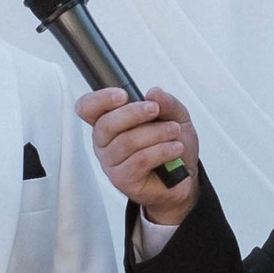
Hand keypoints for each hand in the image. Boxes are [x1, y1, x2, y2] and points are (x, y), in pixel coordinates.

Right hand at [79, 81, 199, 226]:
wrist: (186, 178)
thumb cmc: (173, 146)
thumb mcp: (176, 117)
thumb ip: (167, 103)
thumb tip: (154, 93)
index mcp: (110, 122)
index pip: (88, 108)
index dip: (99, 99)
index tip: (122, 95)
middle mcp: (105, 142)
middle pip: (106, 124)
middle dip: (134, 113)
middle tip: (155, 109)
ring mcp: (111, 162)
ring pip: (127, 142)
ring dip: (155, 133)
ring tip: (174, 131)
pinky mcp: (123, 179)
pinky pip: (139, 160)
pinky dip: (161, 151)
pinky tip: (174, 148)